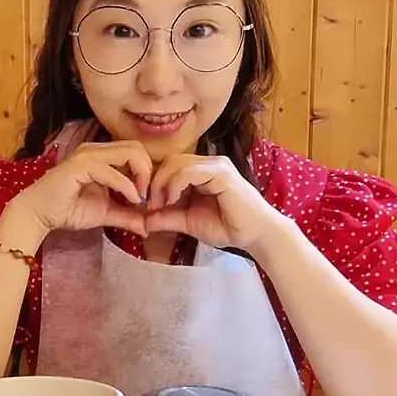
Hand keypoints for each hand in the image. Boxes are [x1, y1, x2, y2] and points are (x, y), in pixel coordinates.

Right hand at [12, 139, 151, 236]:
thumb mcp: (106, 213)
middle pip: (137, 147)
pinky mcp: (80, 165)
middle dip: (149, 172)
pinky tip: (132, 200)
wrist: (39, 214)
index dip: (149, 173)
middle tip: (148, 197)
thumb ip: (127, 216)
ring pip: (129, 152)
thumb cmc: (68, 210)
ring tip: (140, 199)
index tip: (150, 198)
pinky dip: (126, 186)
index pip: (137, 152)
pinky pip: (112, 171)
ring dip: (142, 176)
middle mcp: (97, 150)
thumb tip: (148, 227)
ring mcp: (88, 155)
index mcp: (104, 156)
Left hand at [144, 154, 277, 249]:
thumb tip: (142, 221)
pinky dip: (175, 184)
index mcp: (199, 172)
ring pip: (176, 163)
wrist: (254, 235)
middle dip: (154, 182)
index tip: (147, 207)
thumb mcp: (188, 222)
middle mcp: (207, 163)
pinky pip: (189, 171)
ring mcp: (215, 166)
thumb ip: (166, 218)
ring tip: (160, 205)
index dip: (153, 183)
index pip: (168, 166)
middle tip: (150, 206)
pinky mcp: (221, 173)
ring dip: (162, 184)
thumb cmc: (227, 227)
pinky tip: (173, 200)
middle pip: (168, 161)